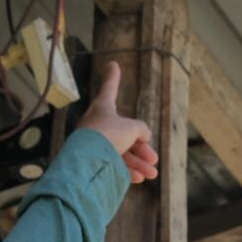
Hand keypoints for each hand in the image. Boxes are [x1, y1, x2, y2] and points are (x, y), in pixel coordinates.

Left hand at [77, 61, 159, 183]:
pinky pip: (112, 165)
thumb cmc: (109, 135)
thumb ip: (140, 129)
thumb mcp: (132, 128)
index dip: (113, 77)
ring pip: (120, 152)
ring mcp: (94, 143)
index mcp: (102, 108)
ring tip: (152, 174)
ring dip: (138, 163)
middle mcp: (97, 124)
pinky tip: (139, 178)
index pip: (109, 88)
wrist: (87, 160)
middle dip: (140, 148)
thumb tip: (143, 135)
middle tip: (153, 158)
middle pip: (123, 133)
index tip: (113, 63)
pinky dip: (126, 170)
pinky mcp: (93, 161)